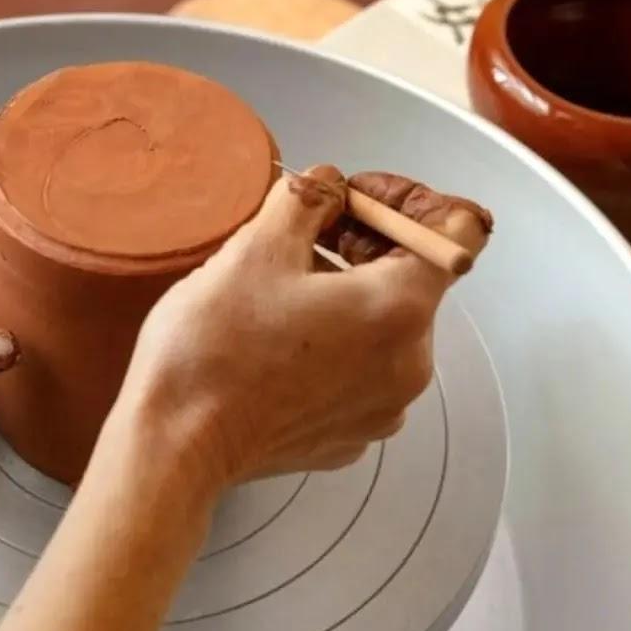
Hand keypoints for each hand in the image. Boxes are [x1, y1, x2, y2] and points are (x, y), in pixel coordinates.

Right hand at [108, 165, 490, 490]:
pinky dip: (332, 341)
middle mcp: (411, 364)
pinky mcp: (351, 433)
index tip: (354, 197)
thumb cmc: (215, 349)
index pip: (456, 231)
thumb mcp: (256, 247)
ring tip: (278, 286)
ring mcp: (383, 406)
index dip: (410, 198)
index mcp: (400, 309)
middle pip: (416, 279)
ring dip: (344, 292)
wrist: (175, 443)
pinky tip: (276, 337)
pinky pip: (359, 369)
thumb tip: (327, 187)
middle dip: (365, 241)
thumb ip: (307, 200)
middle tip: (302, 232)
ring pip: (383, 325)